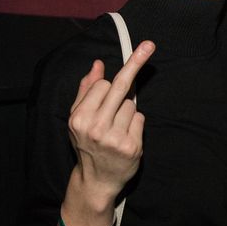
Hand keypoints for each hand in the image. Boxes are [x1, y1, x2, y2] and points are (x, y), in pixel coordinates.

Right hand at [68, 42, 154, 202]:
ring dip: (127, 111)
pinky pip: (140, 119)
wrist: (96, 180)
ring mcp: (115, 138)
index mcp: (79, 118)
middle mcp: (96, 128)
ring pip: (132, 105)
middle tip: (149, 45)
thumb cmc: (87, 144)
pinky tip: (125, 136)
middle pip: (120, 87)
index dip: (108, 85)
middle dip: (135, 63)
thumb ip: (86, 90)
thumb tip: (97, 64)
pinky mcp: (132, 147)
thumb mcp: (77, 119)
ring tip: (116, 127)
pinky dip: (135, 123)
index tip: (133, 51)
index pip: (103, 86)